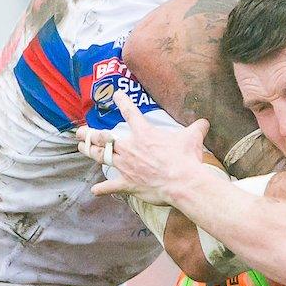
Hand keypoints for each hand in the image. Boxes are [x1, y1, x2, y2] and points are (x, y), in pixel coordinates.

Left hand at [76, 91, 210, 204]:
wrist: (182, 182)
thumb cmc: (185, 158)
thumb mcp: (193, 138)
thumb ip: (197, 128)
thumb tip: (205, 122)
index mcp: (144, 133)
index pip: (130, 112)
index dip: (122, 102)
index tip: (116, 95)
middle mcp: (130, 148)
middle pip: (104, 138)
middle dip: (89, 134)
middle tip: (80, 131)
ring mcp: (126, 166)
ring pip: (101, 157)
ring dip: (89, 151)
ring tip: (80, 147)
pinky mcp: (127, 183)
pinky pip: (111, 186)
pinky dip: (102, 189)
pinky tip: (95, 190)